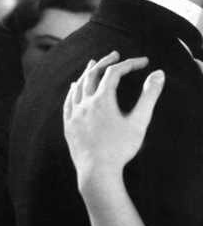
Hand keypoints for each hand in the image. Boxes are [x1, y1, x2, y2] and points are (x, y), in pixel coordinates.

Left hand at [63, 51, 161, 189]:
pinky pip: (68, 101)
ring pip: (78, 86)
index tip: (143, 62)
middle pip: (92, 75)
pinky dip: (73, 89)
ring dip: (87, 73)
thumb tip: (158, 74)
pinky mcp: (68, 125)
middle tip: (115, 54)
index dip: (129, 64)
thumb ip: (149, 96)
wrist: (97, 171)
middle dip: (105, 62)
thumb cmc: (120, 148)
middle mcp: (84, 103)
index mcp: (102, 100)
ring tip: (93, 64)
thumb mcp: (139, 121)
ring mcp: (74, 114)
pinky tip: (75, 87)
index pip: (114, 73)